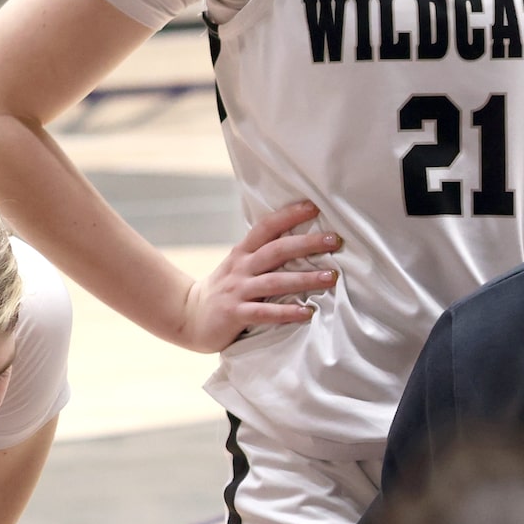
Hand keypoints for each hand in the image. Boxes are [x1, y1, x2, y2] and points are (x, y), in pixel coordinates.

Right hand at [167, 200, 343, 351]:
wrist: (189, 317)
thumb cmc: (224, 290)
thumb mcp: (239, 266)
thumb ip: (263, 255)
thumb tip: (301, 242)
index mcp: (243, 253)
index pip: (266, 227)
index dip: (289, 215)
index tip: (314, 207)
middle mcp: (241, 268)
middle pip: (276, 250)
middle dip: (307, 244)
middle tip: (335, 240)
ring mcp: (237, 291)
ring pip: (275, 281)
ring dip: (305, 279)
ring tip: (331, 277)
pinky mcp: (235, 314)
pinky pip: (264, 312)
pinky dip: (286, 312)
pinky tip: (307, 312)